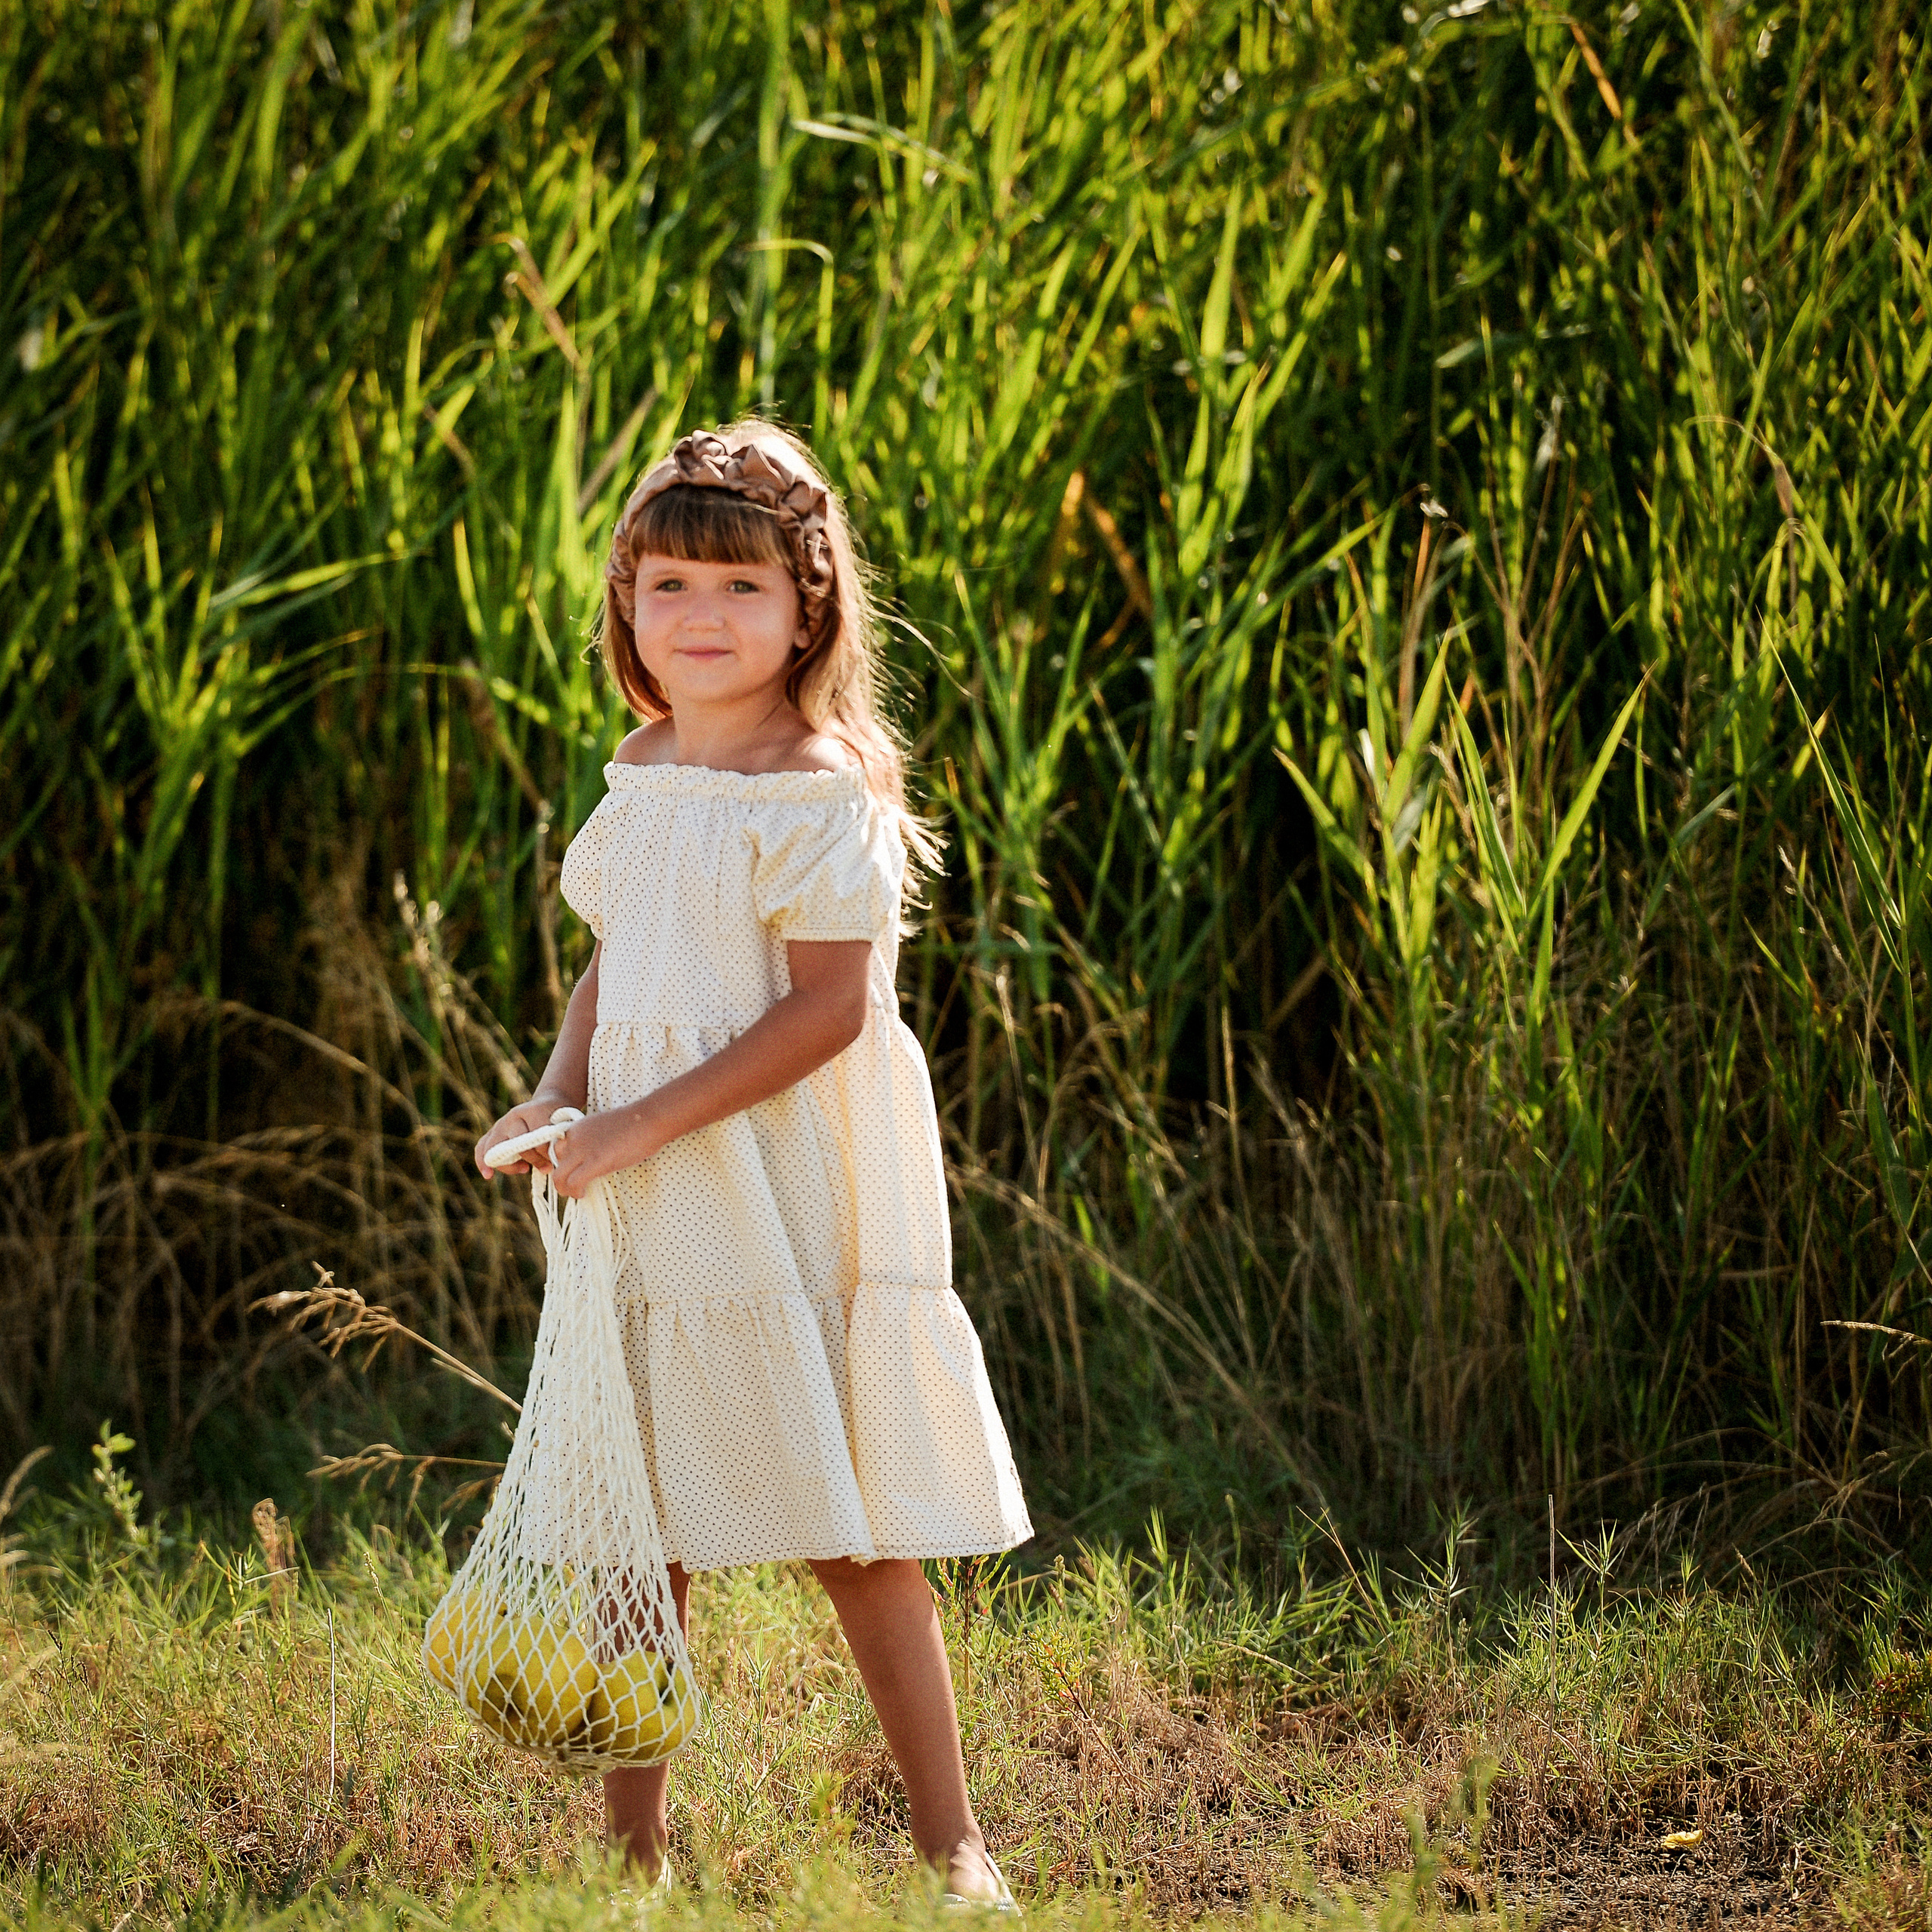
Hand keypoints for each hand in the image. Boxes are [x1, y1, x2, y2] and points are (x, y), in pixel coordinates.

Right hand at [475, 1100, 574, 1177]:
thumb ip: (558, 1142)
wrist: (547, 1105)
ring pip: (497, 1149)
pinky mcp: (493, 1133)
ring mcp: (501, 1124)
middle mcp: (513, 1117)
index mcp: (532, 1111)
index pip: (537, 1138)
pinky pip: (481, 1147)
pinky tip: (489, 1175)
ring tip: (525, 1169)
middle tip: (546, 1166)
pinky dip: (482, 1161)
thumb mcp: (564, 1126)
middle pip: (517, 1145)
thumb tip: (551, 1165)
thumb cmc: (557, 1119)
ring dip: (511, 1165)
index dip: (546, 1153)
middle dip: (532, 1159)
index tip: (555, 1158)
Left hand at [547, 1103, 661, 1198]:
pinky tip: (584, 1194)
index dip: (564, 1163)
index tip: (575, 1171)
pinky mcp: (594, 1162)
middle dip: (562, 1176)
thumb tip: (594, 1159)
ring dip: (565, 1189)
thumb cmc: (636, 1124)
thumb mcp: (605, 1129)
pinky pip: (574, 1183)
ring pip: (558, 1177)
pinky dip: (575, 1192)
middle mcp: (574, 1137)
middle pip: (554, 1162)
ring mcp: (583, 1149)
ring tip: (577, 1193)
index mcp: (577, 1127)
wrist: (648, 1119)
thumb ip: (593, 1141)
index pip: (557, 1149)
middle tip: (575, 1184)